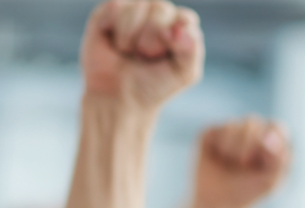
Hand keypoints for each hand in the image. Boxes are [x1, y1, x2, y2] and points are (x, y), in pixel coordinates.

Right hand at [81, 1, 203, 109]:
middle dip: (150, 42)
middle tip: (143, 59)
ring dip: (131, 40)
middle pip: (160, 10)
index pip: (184, 19)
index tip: (162, 58)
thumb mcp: (183, 74)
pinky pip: (116, 7)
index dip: (173, 39)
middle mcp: (160, 11)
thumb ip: (192, 49)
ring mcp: (136, 8)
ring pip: (138, 8)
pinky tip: (115, 44)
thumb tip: (179, 28)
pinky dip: (116, 33)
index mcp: (181, 24)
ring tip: (128, 53)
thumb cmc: (151, 86)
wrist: (117, 100)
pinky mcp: (112, 10)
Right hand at [194, 117, 289, 207]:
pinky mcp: (212, 134)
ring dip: (234, 148)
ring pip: (235, 126)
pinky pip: (218, 129)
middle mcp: (251, 132)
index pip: (276, 127)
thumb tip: (268, 135)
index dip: (270, 141)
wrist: (217, 206)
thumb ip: (280, 159)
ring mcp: (230, 131)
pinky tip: (219, 158)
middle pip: (253, 123)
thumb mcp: (271, 182)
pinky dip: (222, 146)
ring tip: (231, 164)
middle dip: (249, 145)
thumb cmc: (247, 194)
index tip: (265, 161)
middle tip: (244, 164)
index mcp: (270, 140)